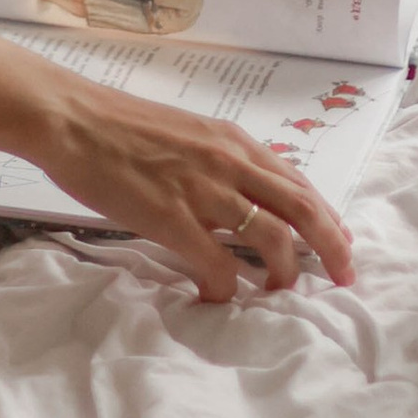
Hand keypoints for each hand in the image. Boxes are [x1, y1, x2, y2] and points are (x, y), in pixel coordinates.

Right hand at [32, 79, 354, 307]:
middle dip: (332, 247)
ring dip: (284, 273)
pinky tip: (217, 298)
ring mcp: (204, 190)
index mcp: (233, 142)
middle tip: (344, 277)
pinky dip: (226, 289)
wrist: (72, 119)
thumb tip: (241, 192)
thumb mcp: (187, 133)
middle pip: (303, 210)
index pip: (298, 182)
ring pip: (272, 239)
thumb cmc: (119, 126)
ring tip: (279, 294)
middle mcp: (229, 163)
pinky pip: (217, 265)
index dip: (327, 216)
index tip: (342, 241)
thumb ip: (219, 160)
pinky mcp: (172, 218)